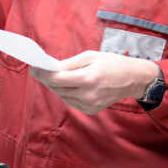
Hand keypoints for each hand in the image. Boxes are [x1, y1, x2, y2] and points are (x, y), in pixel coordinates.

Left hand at [30, 50, 159, 114]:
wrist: (134, 79)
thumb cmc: (113, 63)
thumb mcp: (91, 56)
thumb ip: (70, 63)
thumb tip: (51, 68)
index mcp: (89, 78)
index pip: (58, 79)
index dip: (43, 74)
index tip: (34, 67)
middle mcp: (88, 95)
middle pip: (57, 89)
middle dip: (47, 79)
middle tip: (39, 70)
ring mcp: (90, 105)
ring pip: (63, 96)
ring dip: (56, 86)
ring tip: (54, 76)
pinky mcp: (91, 110)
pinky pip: (71, 101)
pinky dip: (67, 93)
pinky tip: (70, 85)